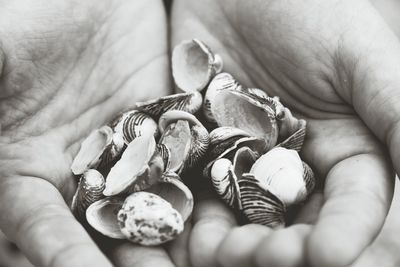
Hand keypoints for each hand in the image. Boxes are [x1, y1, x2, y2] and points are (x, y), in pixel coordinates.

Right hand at [0, 1, 176, 265]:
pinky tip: (212, 222)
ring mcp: (122, 157)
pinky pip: (178, 171)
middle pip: (95, 230)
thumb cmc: (30, 11)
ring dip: (161, 236)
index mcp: (19, 167)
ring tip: (188, 263)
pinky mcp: (161, 135)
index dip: (57, 252)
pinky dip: (192, 195)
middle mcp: (73, 173)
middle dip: (120, 258)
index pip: (35, 225)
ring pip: (141, 209)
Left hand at [171, 0, 399, 265]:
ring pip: (246, 215)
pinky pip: (201, 189)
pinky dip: (195, 213)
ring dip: (237, 241)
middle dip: (285, 247)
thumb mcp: (356, 55)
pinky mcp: (205, 151)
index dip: (343, 230)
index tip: (328, 253)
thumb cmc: (303, 8)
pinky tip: (189, 232)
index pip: (353, 201)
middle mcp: (299, 163)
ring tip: (224, 253)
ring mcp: (248, 160)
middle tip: (268, 258)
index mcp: (347, 146)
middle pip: (297, 220)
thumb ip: (396, 111)